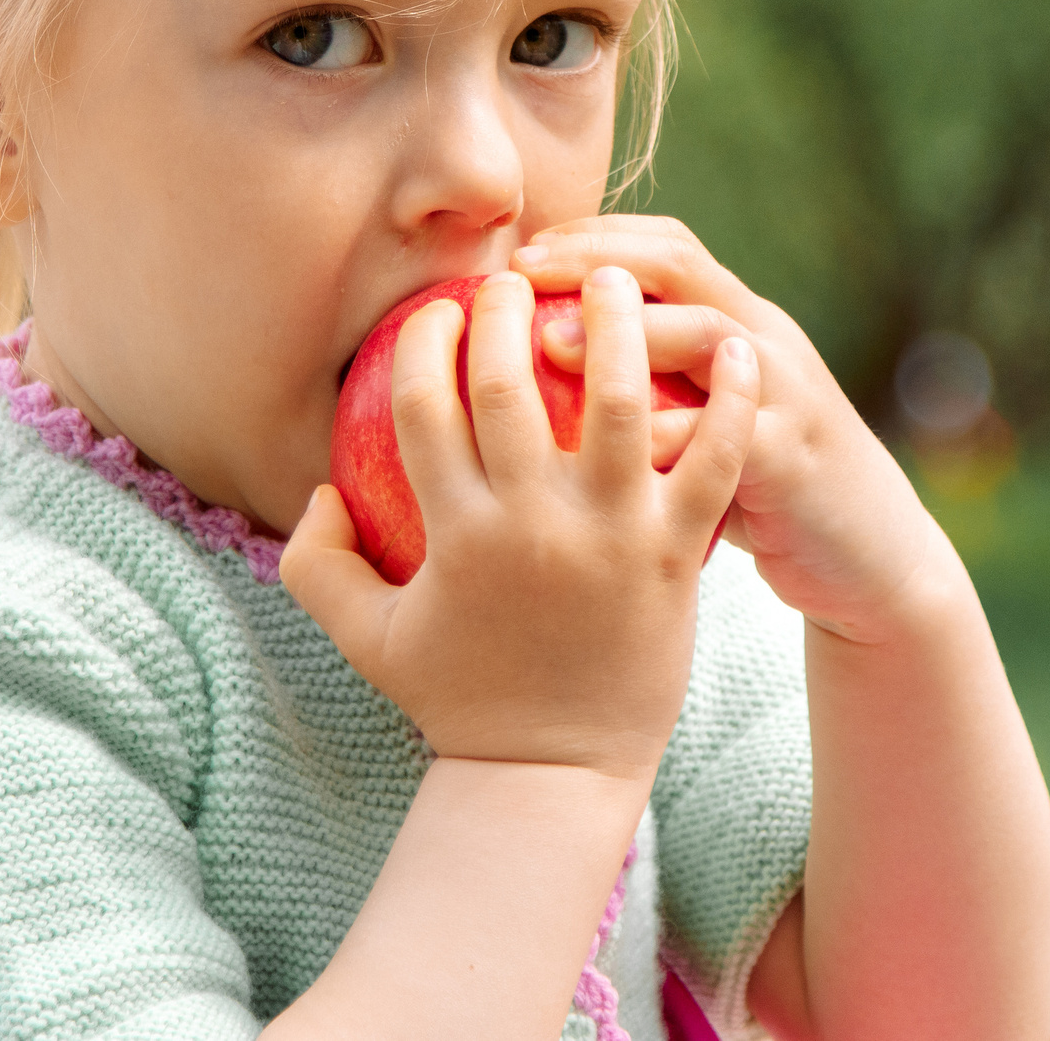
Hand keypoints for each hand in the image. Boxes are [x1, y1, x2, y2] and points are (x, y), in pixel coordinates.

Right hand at [282, 267, 757, 781]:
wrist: (555, 773)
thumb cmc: (459, 699)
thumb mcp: (366, 638)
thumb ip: (317, 563)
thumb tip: (318, 487)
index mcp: (456, 534)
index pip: (424, 406)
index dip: (423, 343)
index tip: (437, 312)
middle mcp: (530, 525)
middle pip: (508, 386)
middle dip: (504, 313)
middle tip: (512, 278)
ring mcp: (608, 537)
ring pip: (615, 402)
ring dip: (613, 326)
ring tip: (611, 276)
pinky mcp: (672, 554)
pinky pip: (709, 462)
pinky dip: (724, 401)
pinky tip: (731, 348)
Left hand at [513, 217, 954, 645]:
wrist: (872, 556)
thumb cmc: (764, 487)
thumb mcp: (710, 418)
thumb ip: (657, 382)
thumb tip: (540, 362)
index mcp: (741, 323)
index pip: (667, 246)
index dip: (593, 235)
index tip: (522, 250)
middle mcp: (764, 343)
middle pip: (680, 268)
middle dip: (594, 260)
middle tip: (520, 272)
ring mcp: (784, 396)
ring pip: (707, 333)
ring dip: (623, 330)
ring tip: (547, 342)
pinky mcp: (792, 461)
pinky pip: (725, 435)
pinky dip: (664, 434)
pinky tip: (600, 443)